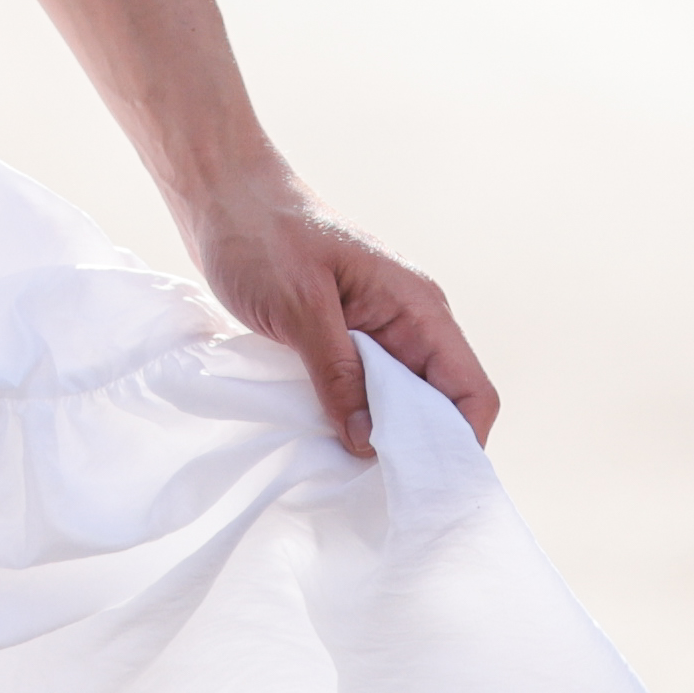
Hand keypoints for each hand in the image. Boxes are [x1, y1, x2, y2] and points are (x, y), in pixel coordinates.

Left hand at [187, 176, 493, 459]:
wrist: (222, 196)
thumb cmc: (262, 236)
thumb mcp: (301, 310)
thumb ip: (339, 375)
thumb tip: (369, 444)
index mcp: (418, 308)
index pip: (471, 389)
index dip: (459, 442)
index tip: (424, 487)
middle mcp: (409, 323)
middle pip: (440, 405)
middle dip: (418, 451)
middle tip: (381, 496)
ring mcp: (377, 332)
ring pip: (400, 403)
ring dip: (382, 438)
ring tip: (352, 479)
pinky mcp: (343, 340)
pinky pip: (365, 391)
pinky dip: (353, 419)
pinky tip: (329, 445)